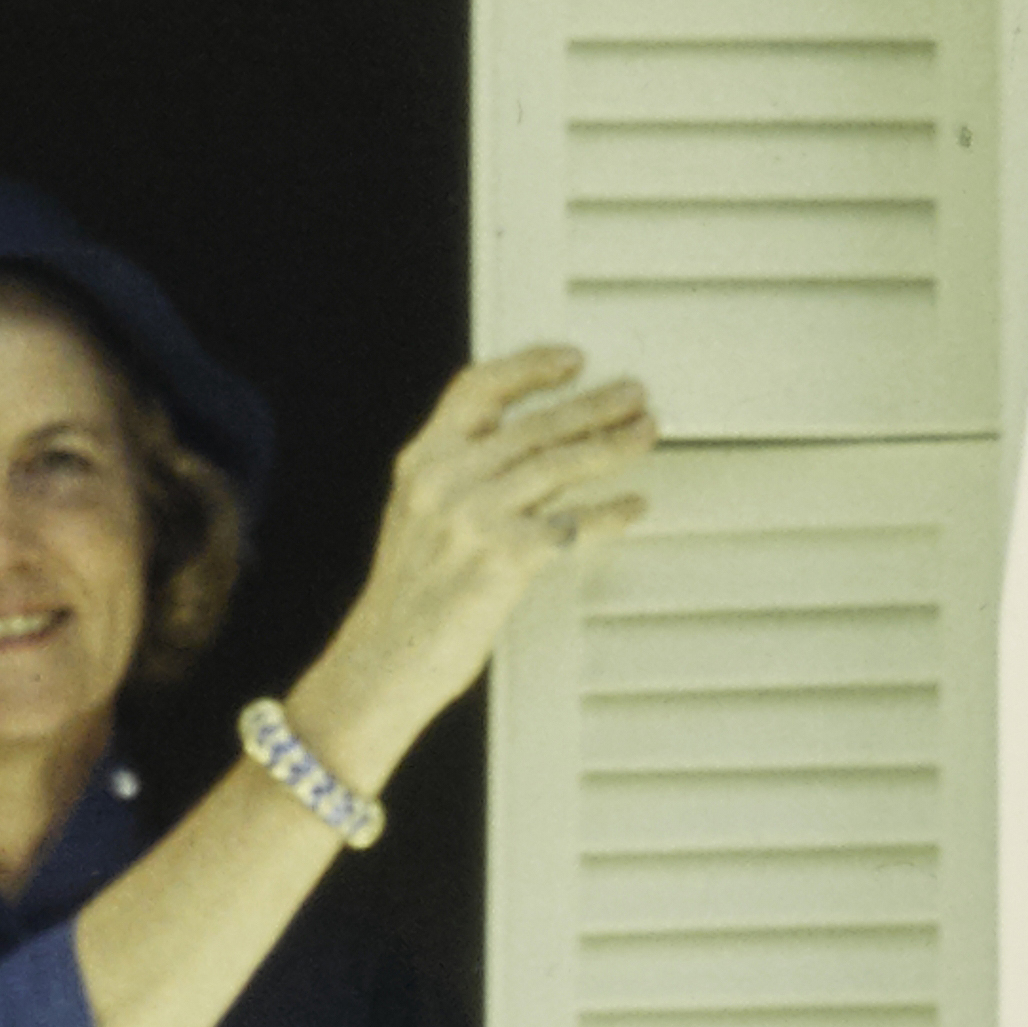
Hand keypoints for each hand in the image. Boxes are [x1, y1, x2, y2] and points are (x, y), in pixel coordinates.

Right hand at [296, 346, 654, 789]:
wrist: (382, 666)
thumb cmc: (408, 603)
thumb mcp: (418, 520)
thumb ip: (460, 479)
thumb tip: (531, 452)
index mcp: (421, 463)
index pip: (477, 388)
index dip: (528, 368)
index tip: (572, 360)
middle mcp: (445, 480)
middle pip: (533, 424)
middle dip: (593, 406)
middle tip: (634, 395)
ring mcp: (473, 517)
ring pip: (558, 464)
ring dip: (611, 446)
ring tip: (645, 433)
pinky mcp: (502, 558)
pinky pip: (571, 524)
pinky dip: (609, 514)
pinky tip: (633, 506)